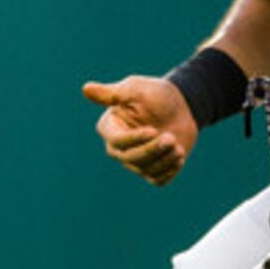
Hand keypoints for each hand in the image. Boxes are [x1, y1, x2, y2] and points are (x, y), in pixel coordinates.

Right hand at [82, 76, 198, 185]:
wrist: (183, 105)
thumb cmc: (156, 94)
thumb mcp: (135, 89)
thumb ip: (112, 93)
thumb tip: (86, 89)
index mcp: (110, 127)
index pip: (117, 141)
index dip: (135, 139)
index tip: (153, 130)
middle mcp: (118, 147)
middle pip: (130, 158)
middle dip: (153, 150)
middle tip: (171, 138)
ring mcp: (135, 160)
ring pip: (145, 170)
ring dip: (165, 159)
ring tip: (178, 144)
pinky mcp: (152, 169)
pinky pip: (158, 179)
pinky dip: (170, 170)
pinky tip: (179, 156)